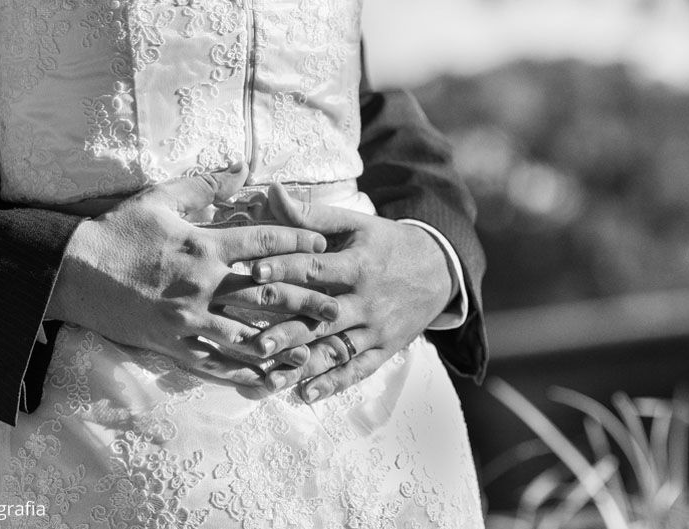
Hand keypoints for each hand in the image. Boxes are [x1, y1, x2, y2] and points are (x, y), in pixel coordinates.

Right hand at [45, 169, 340, 386]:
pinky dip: (241, 374)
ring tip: (311, 352)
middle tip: (335, 309)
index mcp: (203, 245)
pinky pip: (212, 364)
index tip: (322, 246)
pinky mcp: (170, 344)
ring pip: (244, 337)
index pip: (264, 243)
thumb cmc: (118, 231)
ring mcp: (186, 319)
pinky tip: (265, 381)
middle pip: (264, 295)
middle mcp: (201, 285)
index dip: (298, 241)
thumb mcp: (159, 199)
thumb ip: (203, 186)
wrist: (72, 271)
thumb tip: (240, 169)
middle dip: (303, 301)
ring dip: (280, 346)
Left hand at [253, 184, 454, 400]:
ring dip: (302, 365)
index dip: (284, 269)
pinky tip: (304, 395)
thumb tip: (271, 192)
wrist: (439, 270)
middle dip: (285, 329)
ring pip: (335, 349)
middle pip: (321, 317)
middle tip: (250, 342)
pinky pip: (357, 370)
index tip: (251, 274)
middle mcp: (367, 300)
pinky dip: (332, 383)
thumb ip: (311, 214)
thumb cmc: (385, 243)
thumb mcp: (355, 224)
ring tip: (267, 377)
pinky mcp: (384, 349)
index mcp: (358, 264)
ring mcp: (376, 329)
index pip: (315, 269)